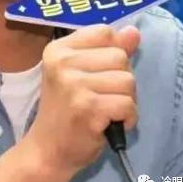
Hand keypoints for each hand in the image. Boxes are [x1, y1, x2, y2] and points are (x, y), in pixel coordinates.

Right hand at [22, 24, 140, 175]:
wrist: (48, 149)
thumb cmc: (66, 108)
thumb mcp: (81, 72)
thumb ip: (107, 50)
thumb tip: (133, 31)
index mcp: (58, 49)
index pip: (104, 32)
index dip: (113, 51)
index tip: (100, 71)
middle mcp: (62, 62)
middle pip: (119, 56)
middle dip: (121, 78)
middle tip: (103, 96)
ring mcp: (74, 85)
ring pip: (128, 80)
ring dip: (126, 99)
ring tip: (106, 110)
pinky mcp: (88, 108)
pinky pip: (128, 104)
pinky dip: (128, 117)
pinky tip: (111, 123)